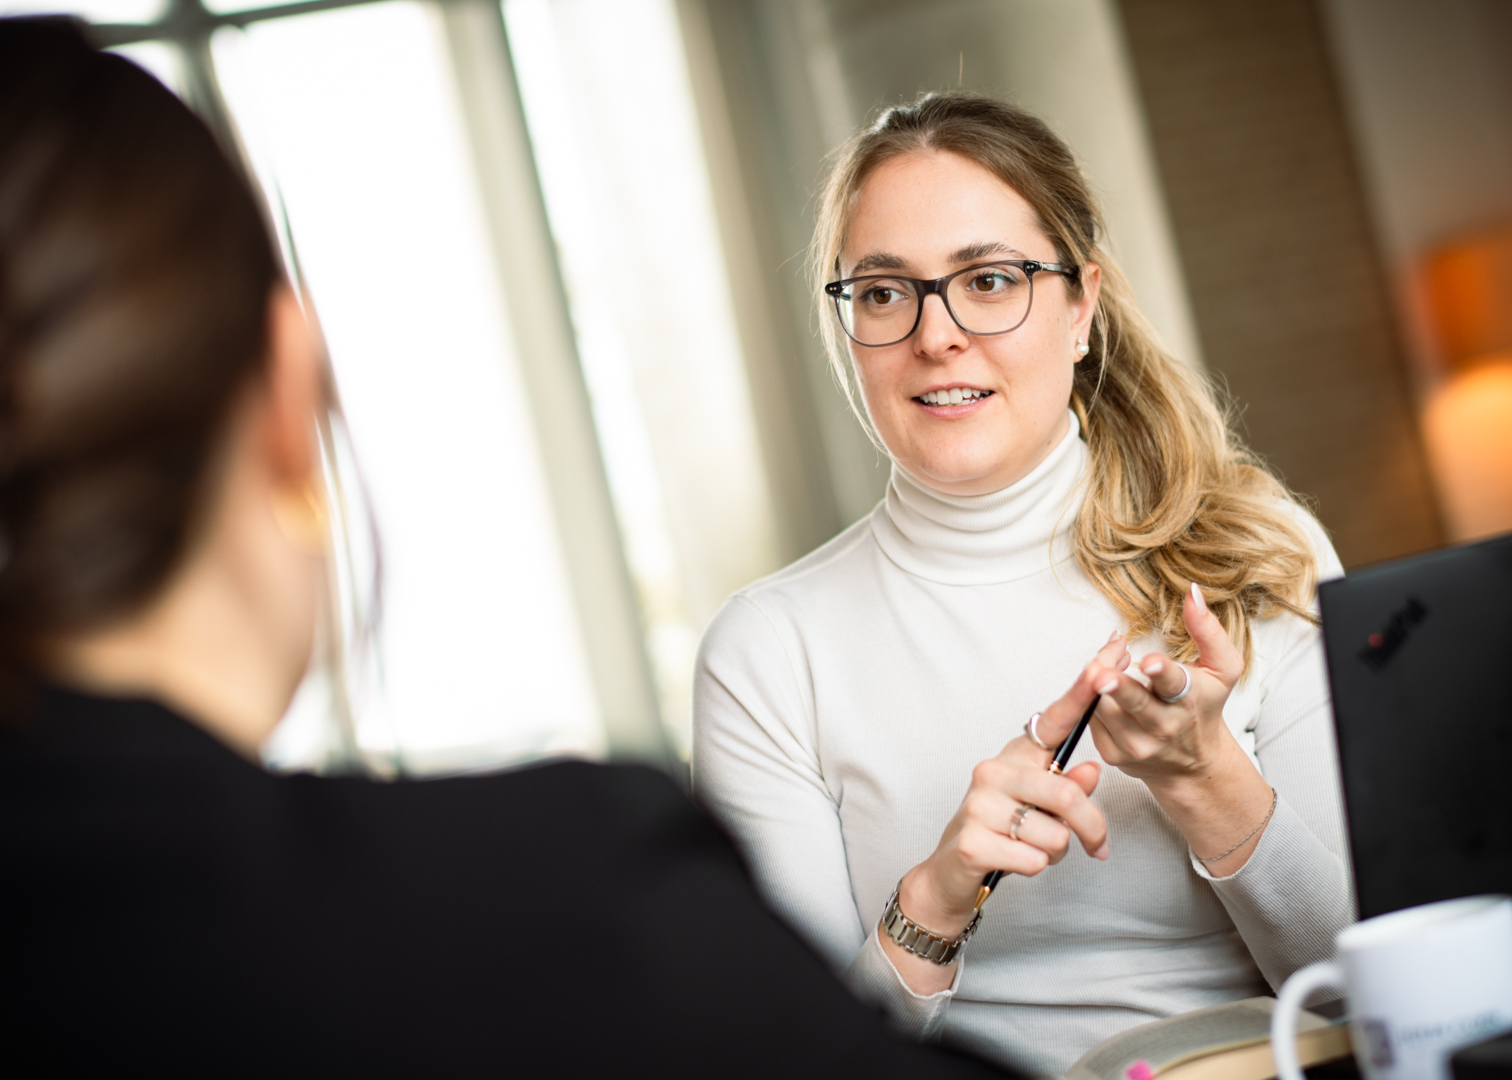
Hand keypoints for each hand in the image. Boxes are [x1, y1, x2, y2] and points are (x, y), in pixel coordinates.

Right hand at [895, 633, 1121, 941]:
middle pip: (1067, 793)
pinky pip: (1035, 860)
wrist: (951, 874)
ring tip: (1033, 850)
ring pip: (1056, 834)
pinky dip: (1036, 869)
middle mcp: (993, 771)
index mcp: (1015, 757)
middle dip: (1092, 827)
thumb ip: (1069, 787)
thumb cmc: (1002, 833)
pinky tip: (1014, 863)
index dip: (1083, 690)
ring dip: (1058, 852)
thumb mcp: (1040, 808)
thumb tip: (1091, 771)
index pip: (1055, 720)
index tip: (1110, 657)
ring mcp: (979, 805)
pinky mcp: (972, 841)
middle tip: (1099, 848)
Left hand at [1082, 583, 1273, 878]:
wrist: (1194, 763)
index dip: (1162, 672)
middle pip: (1134, 703)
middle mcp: (1164, 725)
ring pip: (1104, 708)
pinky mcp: (1114, 753)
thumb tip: (1192, 592)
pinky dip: (1090, 697)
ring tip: (1106, 663)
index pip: (1175, 684)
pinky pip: (1091, 719)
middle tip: (1102, 673)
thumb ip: (1209, 631)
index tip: (1150, 663)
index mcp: (1189, 699)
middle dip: (1117, 687)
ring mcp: (1137, 744)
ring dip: (1097, 680)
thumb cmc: (1204, 706)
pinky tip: (1103, 684)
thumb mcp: (1222, 669)